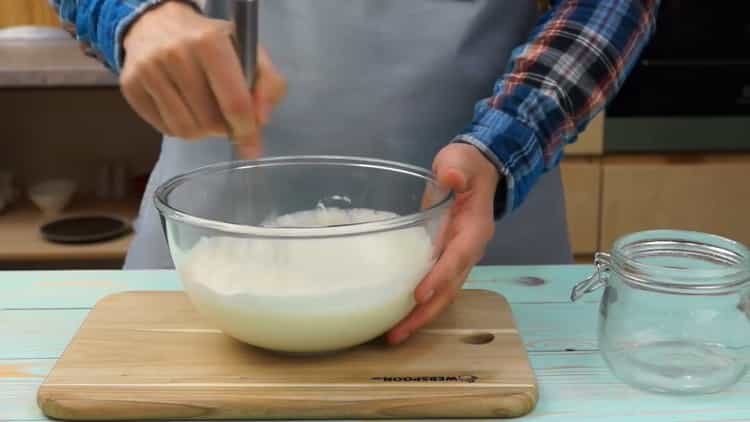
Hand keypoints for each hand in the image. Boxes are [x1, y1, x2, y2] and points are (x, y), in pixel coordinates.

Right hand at [120, 1, 285, 157]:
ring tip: (205, 114)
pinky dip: (180, 128)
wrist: (156, 23)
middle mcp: (175, 53)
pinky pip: (164, 129)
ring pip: (185, 129)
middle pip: (209, 121)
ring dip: (202, 131)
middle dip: (223, 128)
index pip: (234, 101)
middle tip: (225, 119)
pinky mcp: (130, 86)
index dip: (246, 130)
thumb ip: (268, 83)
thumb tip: (260, 120)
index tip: (252, 148)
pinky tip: (184, 109)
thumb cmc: (210, 41)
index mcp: (210, 42)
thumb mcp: (247, 51)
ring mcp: (149, 70)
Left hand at [387, 143, 498, 344]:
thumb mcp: (460, 160)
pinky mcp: (445, 260)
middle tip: (397, 334)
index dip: (439, 277)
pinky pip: (433, 287)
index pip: (457, 257)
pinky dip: (417, 304)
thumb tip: (451, 178)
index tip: (419, 294)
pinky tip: (396, 316)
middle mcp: (469, 250)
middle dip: (425, 313)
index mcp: (474, 229)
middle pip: (449, 289)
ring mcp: (458, 258)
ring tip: (393, 336)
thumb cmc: (466, 166)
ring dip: (419, 316)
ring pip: (442, 294)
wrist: (476, 173)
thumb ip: (455, 169)